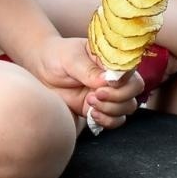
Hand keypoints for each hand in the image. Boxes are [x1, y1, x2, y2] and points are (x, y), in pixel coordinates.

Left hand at [25, 36, 144, 128]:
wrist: (42, 70)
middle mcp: (114, 76)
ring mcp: (109, 94)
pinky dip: (107, 121)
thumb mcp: (70, 58)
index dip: (123, 80)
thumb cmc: (57, 56)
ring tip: (90, 102)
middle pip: (134, 90)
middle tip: (95, 95)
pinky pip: (115, 120)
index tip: (105, 83)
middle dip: (118, 97)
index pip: (131, 69)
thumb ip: (87, 70)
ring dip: (111, 109)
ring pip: (127, 107)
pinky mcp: (100, 108)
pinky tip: (91, 114)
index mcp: (111, 58)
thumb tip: (106, 81)